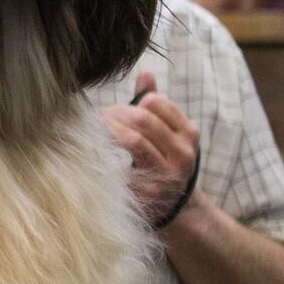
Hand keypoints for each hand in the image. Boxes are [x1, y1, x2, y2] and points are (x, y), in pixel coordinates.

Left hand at [102, 72, 199, 225]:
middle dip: (116, 114)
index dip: (131, 101)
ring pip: (134, 141)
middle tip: (98, 118)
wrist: (177, 210)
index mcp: (188, 134)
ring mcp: (167, 175)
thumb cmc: (165, 163)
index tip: (114, 109)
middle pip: (143, 121)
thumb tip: (144, 73)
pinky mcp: (149, 193)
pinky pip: (122, 169)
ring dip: (109, 131)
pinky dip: (106, 159)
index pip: (157, 104)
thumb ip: (157, 106)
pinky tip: (95, 156)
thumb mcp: (168, 135)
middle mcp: (182, 154)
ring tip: (95, 132)